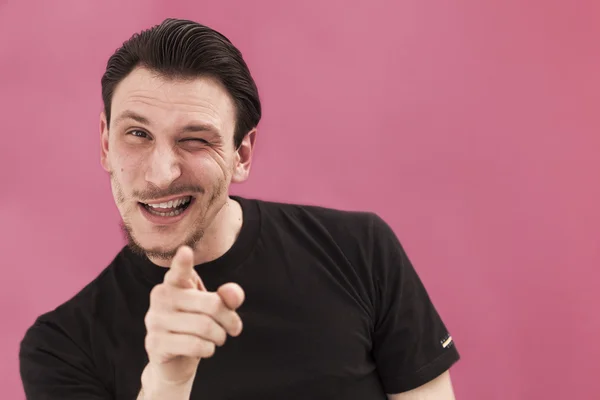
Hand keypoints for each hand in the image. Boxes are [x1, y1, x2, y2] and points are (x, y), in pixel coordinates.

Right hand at [143, 246, 244, 385]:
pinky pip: (194, 345)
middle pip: (211, 305)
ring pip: (204, 327)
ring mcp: (154, 320)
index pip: (180, 271)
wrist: (175, 360)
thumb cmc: (196, 326)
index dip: (183, 262)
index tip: (185, 251)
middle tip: (233, 328)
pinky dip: (208, 349)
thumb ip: (228, 297)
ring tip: (218, 339)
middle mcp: (161, 296)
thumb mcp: (215, 309)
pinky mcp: (154, 343)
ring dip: (220, 337)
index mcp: (175, 282)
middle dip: (229, 319)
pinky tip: (206, 349)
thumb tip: (232, 295)